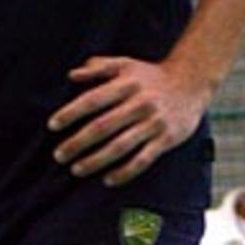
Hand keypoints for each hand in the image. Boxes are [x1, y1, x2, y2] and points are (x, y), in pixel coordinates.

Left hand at [48, 56, 209, 184]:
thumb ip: (99, 67)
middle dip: (78, 142)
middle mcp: (140, 103)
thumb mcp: (126, 64)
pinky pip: (143, 160)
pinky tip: (108, 179)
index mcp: (126, 84)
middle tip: (59, 155)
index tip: (53, 126)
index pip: (93, 100)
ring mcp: (154, 123)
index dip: (71, 113)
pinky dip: (125, 172)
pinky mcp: (166, 139)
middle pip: (103, 126)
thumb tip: (72, 75)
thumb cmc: (150, 76)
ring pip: (120, 146)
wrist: (192, 83)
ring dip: (96, 160)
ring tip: (76, 169)